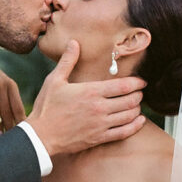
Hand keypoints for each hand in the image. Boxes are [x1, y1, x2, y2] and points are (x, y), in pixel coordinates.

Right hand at [0, 62, 24, 132]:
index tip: (24, 133)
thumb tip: (19, 121)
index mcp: (10, 84)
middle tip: (13, 139)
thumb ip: (10, 99)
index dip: (20, 121)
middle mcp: (0, 83)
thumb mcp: (4, 85)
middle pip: (6, 110)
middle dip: (10, 126)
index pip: (17, 106)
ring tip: (1, 137)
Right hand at [25, 40, 145, 155]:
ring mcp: (101, 124)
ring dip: (137, 109)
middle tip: (139, 92)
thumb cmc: (46, 107)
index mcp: (91, 91)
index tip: (141, 82)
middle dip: (138, 95)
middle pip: (130, 100)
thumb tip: (74, 42)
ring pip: (129, 115)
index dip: (137, 83)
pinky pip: (124, 132)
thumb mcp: (54, 80)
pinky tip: (139, 121)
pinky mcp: (99, 138)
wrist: (40, 136)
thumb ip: (68, 61)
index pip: (123, 85)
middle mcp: (99, 107)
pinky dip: (135, 126)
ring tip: (136, 105)